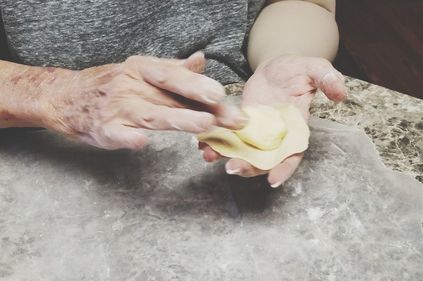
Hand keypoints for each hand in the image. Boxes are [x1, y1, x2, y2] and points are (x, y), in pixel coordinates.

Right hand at [41, 52, 245, 149]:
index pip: (175, 77)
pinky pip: (118, 134)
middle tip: (230, 117)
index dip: (198, 84)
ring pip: (152, 115)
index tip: (221, 94)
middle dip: (204, 108)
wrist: (67, 97)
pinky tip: (141, 142)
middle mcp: (132, 86)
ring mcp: (118, 109)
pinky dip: (128, 138)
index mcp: (142, 69)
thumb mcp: (141, 70)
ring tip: (204, 125)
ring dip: (179, 120)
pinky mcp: (105, 129)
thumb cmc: (113, 85)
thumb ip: (173, 69)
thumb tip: (201, 60)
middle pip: (172, 98)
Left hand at [200, 55, 346, 186]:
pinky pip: (229, 138)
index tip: (273, 180)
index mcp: (296, 129)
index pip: (293, 154)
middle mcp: (276, 137)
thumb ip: (328, 79)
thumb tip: (341, 94)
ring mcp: (256, 133)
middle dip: (249, 167)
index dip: (285, 168)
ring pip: (243, 152)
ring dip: (227, 157)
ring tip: (210, 156)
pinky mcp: (240, 124)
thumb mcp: (316, 69)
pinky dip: (216, 142)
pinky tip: (202, 143)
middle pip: (264, 160)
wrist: (277, 67)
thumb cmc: (298, 69)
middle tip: (232, 168)